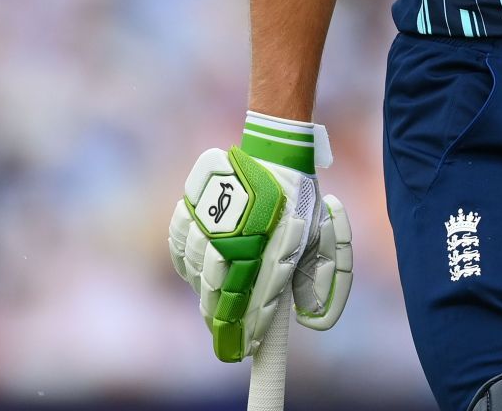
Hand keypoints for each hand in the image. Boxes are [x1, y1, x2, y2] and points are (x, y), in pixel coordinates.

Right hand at [167, 114, 354, 360]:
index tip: (248, 350)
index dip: (251, 329)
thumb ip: (321, 281)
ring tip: (212, 308)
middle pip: (220, 289)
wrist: (275, 152)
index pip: (259, 297)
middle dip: (221, 320)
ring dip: (203, 292)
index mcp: (278, 238)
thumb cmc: (299, 201)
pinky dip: (185, 261)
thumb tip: (312, 322)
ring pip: (196, 268)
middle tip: (224, 339)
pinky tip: (195, 273)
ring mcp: (214, 214)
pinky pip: (180, 242)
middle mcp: (243, 230)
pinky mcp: (194, 201)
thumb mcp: (321, 238)